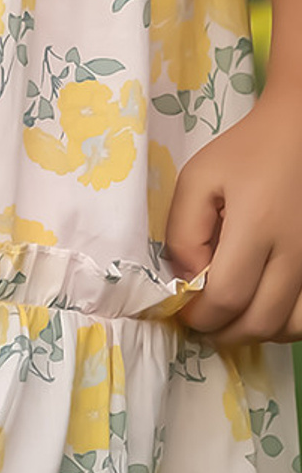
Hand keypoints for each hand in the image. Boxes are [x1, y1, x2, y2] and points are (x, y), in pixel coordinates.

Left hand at [168, 89, 301, 343]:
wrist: (299, 139)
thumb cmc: (245, 155)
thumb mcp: (198, 178)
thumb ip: (184, 229)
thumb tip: (186, 278)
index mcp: (257, 228)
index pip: (229, 297)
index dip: (201, 316)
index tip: (183, 313)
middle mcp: (295, 255)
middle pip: (261, 322)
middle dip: (224, 332)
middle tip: (202, 324)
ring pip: (290, 328)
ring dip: (256, 332)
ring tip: (231, 318)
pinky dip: (285, 324)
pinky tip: (264, 308)